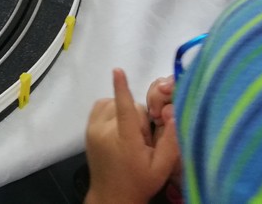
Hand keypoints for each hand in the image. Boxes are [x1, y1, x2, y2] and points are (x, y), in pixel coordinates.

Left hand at [84, 68, 180, 203]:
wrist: (112, 197)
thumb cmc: (139, 182)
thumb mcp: (162, 167)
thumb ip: (171, 141)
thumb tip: (173, 113)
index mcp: (125, 141)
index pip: (125, 109)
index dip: (122, 89)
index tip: (118, 70)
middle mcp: (105, 132)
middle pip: (128, 107)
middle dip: (138, 119)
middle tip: (141, 141)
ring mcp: (93, 130)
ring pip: (114, 104)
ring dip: (124, 113)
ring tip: (129, 136)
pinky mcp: (87, 129)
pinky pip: (101, 105)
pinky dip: (111, 110)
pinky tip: (118, 127)